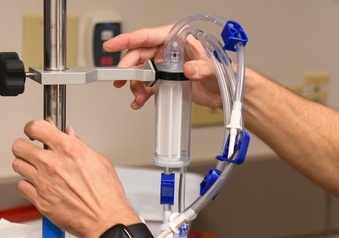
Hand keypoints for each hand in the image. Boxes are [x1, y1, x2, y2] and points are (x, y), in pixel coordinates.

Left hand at [11, 120, 140, 237]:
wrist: (106, 222)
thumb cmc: (108, 196)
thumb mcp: (100, 162)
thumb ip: (81, 145)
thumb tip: (70, 134)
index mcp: (69, 150)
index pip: (36, 127)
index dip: (32, 127)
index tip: (33, 132)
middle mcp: (53, 164)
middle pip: (19, 146)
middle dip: (24, 147)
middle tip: (31, 151)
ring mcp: (44, 183)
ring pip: (17, 165)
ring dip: (25, 166)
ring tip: (35, 170)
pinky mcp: (40, 200)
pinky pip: (22, 187)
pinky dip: (28, 186)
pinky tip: (38, 186)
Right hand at [104, 25, 222, 110]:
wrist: (225, 91)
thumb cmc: (222, 72)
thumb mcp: (213, 67)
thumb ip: (202, 66)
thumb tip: (190, 68)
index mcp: (177, 38)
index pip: (148, 36)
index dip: (128, 40)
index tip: (112, 45)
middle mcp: (169, 50)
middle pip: (140, 55)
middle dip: (129, 68)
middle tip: (121, 79)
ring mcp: (167, 65)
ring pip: (142, 71)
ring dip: (136, 85)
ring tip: (137, 97)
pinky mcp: (167, 79)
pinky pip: (149, 84)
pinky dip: (142, 93)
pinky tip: (140, 101)